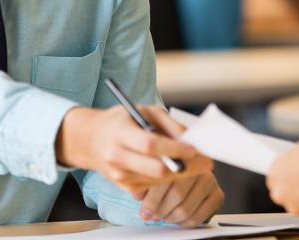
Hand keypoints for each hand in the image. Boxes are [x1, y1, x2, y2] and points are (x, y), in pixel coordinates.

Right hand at [56, 105, 213, 192]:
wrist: (92, 140)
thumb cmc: (122, 121)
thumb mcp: (144, 110)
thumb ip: (168, 123)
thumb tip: (192, 138)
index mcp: (120, 133)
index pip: (150, 145)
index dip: (174, 149)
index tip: (195, 150)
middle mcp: (117, 157)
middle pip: (156, 169)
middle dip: (186, 168)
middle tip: (206, 162)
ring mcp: (119, 176)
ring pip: (159, 181)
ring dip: (181, 174)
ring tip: (196, 163)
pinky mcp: (124, 187)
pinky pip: (153, 187)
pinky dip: (168, 179)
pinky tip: (177, 169)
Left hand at [137, 172, 224, 226]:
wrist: (189, 174)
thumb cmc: (168, 173)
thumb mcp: (153, 173)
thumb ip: (145, 181)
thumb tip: (137, 194)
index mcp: (182, 156)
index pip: (166, 179)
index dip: (152, 198)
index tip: (144, 210)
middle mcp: (199, 166)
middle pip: (176, 195)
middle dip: (160, 210)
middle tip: (152, 215)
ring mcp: (210, 180)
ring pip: (186, 209)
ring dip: (170, 218)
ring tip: (163, 216)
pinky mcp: (218, 195)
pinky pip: (198, 217)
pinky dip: (184, 223)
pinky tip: (177, 218)